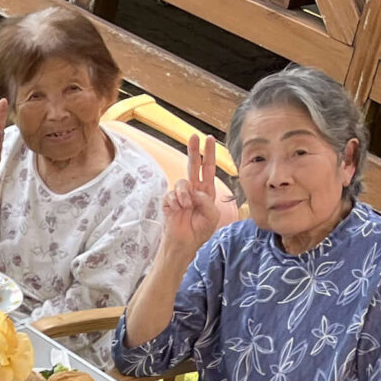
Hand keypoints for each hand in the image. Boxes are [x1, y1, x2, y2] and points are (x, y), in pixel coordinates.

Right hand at [158, 133, 235, 264]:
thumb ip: (207, 202)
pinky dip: (175, 203)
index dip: (208, 154)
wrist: (184, 244)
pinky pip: (171, 195)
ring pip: (181, 182)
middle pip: (193, 165)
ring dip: (184, 194)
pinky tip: (177, 211)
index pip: (208, 168)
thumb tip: (195, 191)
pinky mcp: (169, 201)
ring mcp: (180, 195)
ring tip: (185, 207)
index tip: (209, 139)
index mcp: (206, 191)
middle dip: (194, 150)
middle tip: (193, 136)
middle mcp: (193, 189)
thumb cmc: (199, 231)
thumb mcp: (211, 217)